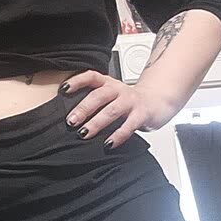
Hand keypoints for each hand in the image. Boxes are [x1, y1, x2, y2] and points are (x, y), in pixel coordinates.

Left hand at [59, 70, 173, 147]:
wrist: (157, 102)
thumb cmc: (127, 101)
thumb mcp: (110, 96)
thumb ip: (94, 101)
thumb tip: (69, 116)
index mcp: (108, 83)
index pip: (91, 77)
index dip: (77, 81)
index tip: (63, 89)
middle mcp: (118, 90)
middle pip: (99, 96)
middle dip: (83, 108)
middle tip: (71, 121)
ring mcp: (131, 102)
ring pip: (112, 111)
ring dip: (96, 123)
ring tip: (84, 133)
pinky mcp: (142, 114)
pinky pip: (129, 125)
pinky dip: (118, 135)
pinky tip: (108, 143)